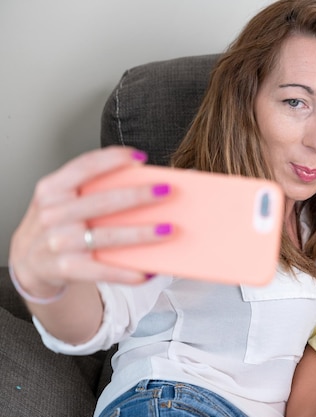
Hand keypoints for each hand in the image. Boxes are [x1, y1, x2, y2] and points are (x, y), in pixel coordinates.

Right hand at [9, 146, 170, 297]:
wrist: (30, 259)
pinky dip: (127, 272)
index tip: (140, 157)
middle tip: (167, 191)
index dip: (113, 160)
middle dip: (138, 195)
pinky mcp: (65, 268)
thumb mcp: (63, 199)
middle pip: (103, 201)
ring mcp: (58, 242)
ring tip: (168, 229)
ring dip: (141, 233)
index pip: (84, 167)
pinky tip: (148, 271)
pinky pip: (102, 270)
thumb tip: (146, 182)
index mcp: (52, 189)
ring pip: (107, 236)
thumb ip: (93, 188)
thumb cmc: (58, 222)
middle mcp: (53, 214)